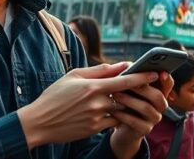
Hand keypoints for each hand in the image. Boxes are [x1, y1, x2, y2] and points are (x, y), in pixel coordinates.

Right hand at [17, 62, 160, 148]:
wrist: (39, 123)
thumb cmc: (55, 96)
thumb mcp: (74, 76)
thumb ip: (99, 70)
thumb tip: (121, 64)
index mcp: (92, 86)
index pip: (124, 80)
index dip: (142, 77)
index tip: (155, 73)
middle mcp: (96, 102)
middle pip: (126, 96)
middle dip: (138, 91)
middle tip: (147, 86)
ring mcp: (96, 117)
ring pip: (122, 110)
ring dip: (128, 104)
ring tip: (133, 99)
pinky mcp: (94, 129)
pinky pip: (114, 122)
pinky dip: (118, 116)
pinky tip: (118, 111)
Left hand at [109, 71, 173, 157]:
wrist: (122, 127)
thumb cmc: (126, 103)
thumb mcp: (130, 90)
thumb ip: (132, 79)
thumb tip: (128, 65)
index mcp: (159, 92)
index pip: (168, 84)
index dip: (166, 79)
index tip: (161, 72)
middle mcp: (161, 105)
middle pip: (158, 95)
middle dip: (142, 88)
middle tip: (127, 83)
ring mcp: (154, 118)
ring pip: (146, 107)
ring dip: (129, 100)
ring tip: (115, 95)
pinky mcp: (145, 130)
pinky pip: (135, 121)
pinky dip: (123, 115)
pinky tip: (113, 111)